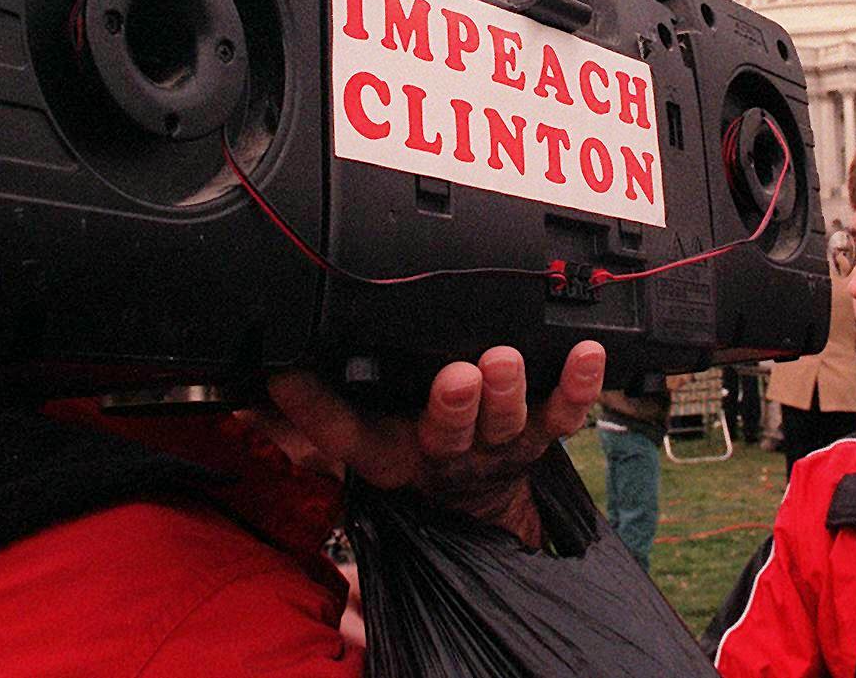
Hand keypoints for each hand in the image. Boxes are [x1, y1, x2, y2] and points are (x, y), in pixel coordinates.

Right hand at [267, 340, 605, 545]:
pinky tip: (587, 355)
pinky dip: (578, 385)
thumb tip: (268, 370)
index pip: (346, 437)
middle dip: (451, 404)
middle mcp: (446, 452)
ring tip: (507, 361)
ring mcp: (500, 445)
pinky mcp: (543, 432)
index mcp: (392, 455)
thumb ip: (317, 406)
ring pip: (507, 423)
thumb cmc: (416, 446)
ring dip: (508, 392)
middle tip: (457, 376)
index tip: (299, 377)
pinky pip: (566, 413)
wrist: (479, 500)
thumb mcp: (362, 437)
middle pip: (446, 432)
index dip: (319, 412)